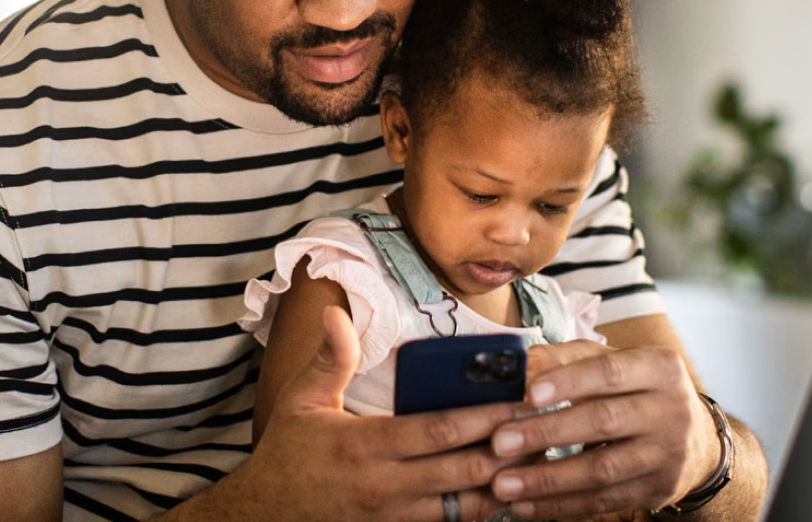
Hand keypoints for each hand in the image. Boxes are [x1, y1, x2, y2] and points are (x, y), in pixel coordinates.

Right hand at [223, 307, 524, 521]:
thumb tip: (336, 311)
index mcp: (365, 447)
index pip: (438, 431)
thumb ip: (328, 359)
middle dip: (508, 450)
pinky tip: (506, 496)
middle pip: (463, 471)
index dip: (483, 417)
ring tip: (540, 463)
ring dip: (504, 486)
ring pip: (465, 508)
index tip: (519, 400)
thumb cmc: (288, 453)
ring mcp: (394, 519)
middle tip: (547, 428)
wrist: (265, 516)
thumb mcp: (301, 401)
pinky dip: (480, 514)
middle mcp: (385, 488)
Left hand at [486, 340, 720, 518]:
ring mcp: (667, 455)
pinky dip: (561, 505)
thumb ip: (567, 358)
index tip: (527, 393)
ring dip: (548, 479)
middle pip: (604, 421)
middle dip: (547, 432)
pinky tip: (526, 505)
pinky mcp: (657, 491)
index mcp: (660, 368)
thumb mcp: (614, 363)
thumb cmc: (637, 391)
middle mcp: (671, 410)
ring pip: (602, 469)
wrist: (696, 440)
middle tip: (500, 442)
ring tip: (504, 484)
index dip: (568, 382)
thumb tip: (521, 363)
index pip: (610, 372)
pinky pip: (604, 501)